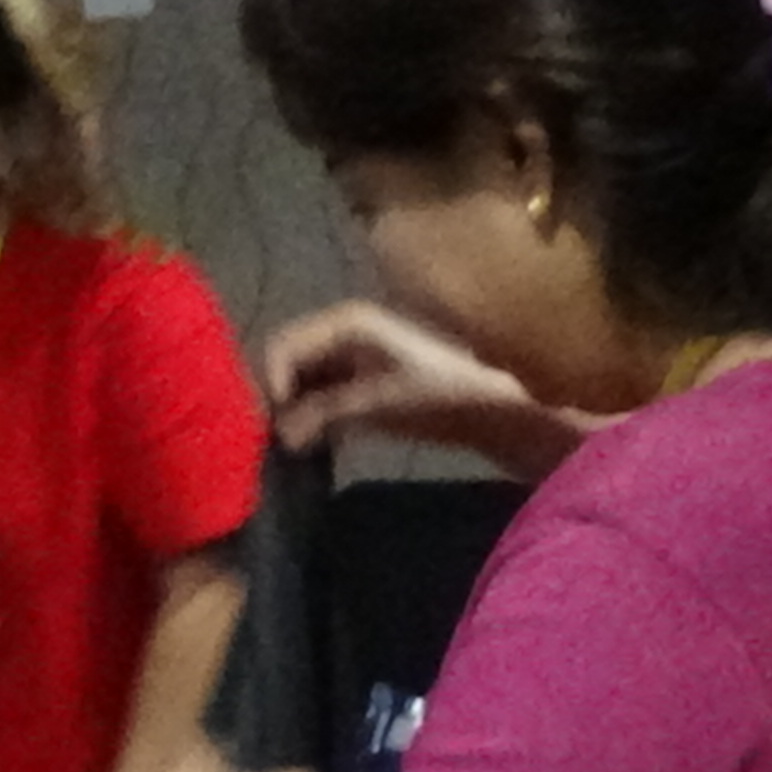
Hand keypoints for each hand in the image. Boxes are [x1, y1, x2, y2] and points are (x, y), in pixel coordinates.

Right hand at [259, 301, 567, 470]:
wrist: (501, 408)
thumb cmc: (446, 392)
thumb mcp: (383, 400)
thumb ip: (327, 412)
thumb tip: (280, 436)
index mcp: (347, 322)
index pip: (283, 346)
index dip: (271, 384)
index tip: (271, 428)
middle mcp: (345, 332)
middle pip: (288, 361)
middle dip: (275, 399)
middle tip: (270, 442)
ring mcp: (354, 359)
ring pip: (301, 383)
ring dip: (291, 413)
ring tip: (286, 449)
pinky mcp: (363, 386)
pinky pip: (320, 399)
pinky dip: (310, 420)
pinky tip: (310, 447)